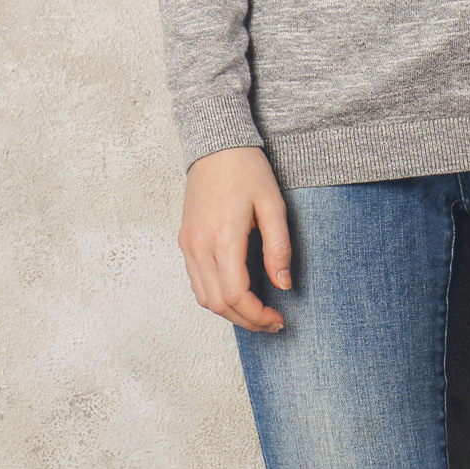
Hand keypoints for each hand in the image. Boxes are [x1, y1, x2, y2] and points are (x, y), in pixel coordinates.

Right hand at [180, 146, 289, 331]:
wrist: (216, 146)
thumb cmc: (248, 171)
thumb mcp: (273, 205)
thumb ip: (279, 247)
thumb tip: (283, 285)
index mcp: (222, 239)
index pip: (235, 295)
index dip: (257, 315)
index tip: (278, 318)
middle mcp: (199, 246)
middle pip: (218, 304)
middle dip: (247, 320)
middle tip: (273, 322)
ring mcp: (188, 245)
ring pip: (204, 298)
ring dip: (230, 313)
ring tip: (258, 313)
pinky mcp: (185, 242)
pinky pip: (197, 283)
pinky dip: (216, 297)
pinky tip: (239, 295)